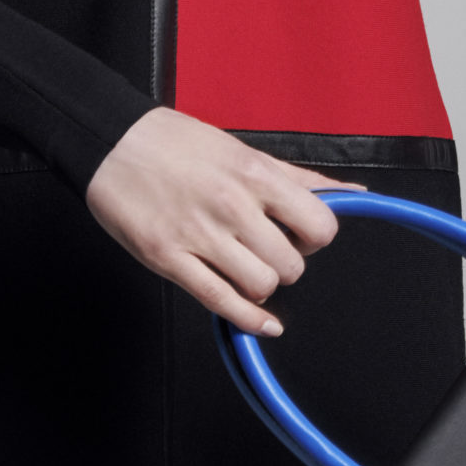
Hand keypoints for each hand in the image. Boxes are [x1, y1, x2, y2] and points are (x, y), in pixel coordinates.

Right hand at [85, 108, 361, 335]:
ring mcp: (199, 236)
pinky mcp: (169, 259)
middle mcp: (232, 206)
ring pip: (261, 287)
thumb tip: (354, 193)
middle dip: (286, 263)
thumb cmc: (175, 142)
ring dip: (261, 284)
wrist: (110, 142)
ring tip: (246, 267)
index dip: (315, 237)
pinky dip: (249, 319)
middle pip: (291, 265)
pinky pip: (221, 302)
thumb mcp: (242, 150)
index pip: (320, 226)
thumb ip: (299, 178)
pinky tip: (262, 322)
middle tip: (267, 250)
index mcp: (254, 174)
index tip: (299, 233)